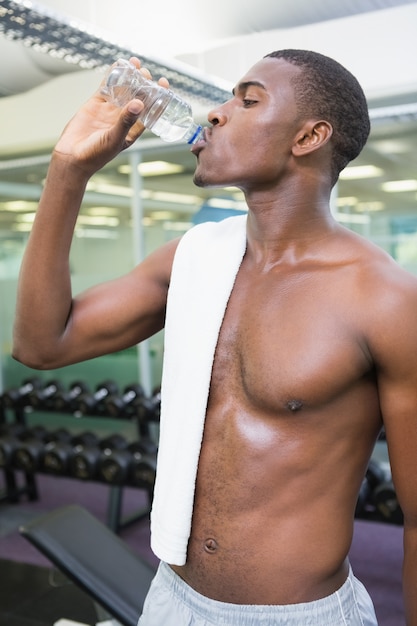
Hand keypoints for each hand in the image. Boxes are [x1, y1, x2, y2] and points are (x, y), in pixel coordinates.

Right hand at [53, 57, 169, 176]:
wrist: (72, 156)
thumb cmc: (96, 155)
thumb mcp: (114, 138)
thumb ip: (126, 121)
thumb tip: (139, 104)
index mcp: (133, 130)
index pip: (150, 111)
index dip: (158, 98)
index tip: (163, 84)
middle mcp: (123, 118)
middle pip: (138, 97)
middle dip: (144, 84)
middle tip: (146, 73)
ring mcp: (110, 110)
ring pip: (123, 90)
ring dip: (129, 77)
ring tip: (135, 63)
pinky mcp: (96, 103)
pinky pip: (107, 87)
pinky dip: (112, 75)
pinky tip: (118, 64)